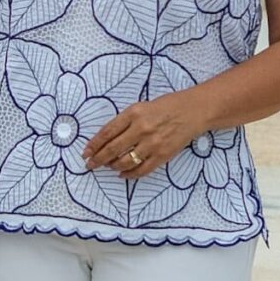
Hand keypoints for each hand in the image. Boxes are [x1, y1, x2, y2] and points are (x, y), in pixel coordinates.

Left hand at [84, 92, 211, 182]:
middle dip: (98, 159)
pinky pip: (142, 169)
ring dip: (113, 166)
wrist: (194, 111)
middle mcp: (141, 128)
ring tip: (108, 166)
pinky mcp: (163, 155)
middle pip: (113, 149)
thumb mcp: (142, 106)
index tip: (85, 152)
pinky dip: (129, 174)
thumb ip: (125, 121)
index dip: (94, 144)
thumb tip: (107, 139)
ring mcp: (152, 143)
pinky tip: (122, 174)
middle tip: (90, 165)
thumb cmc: (167, 106)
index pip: (107, 132)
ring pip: (125, 161)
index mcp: (134, 113)